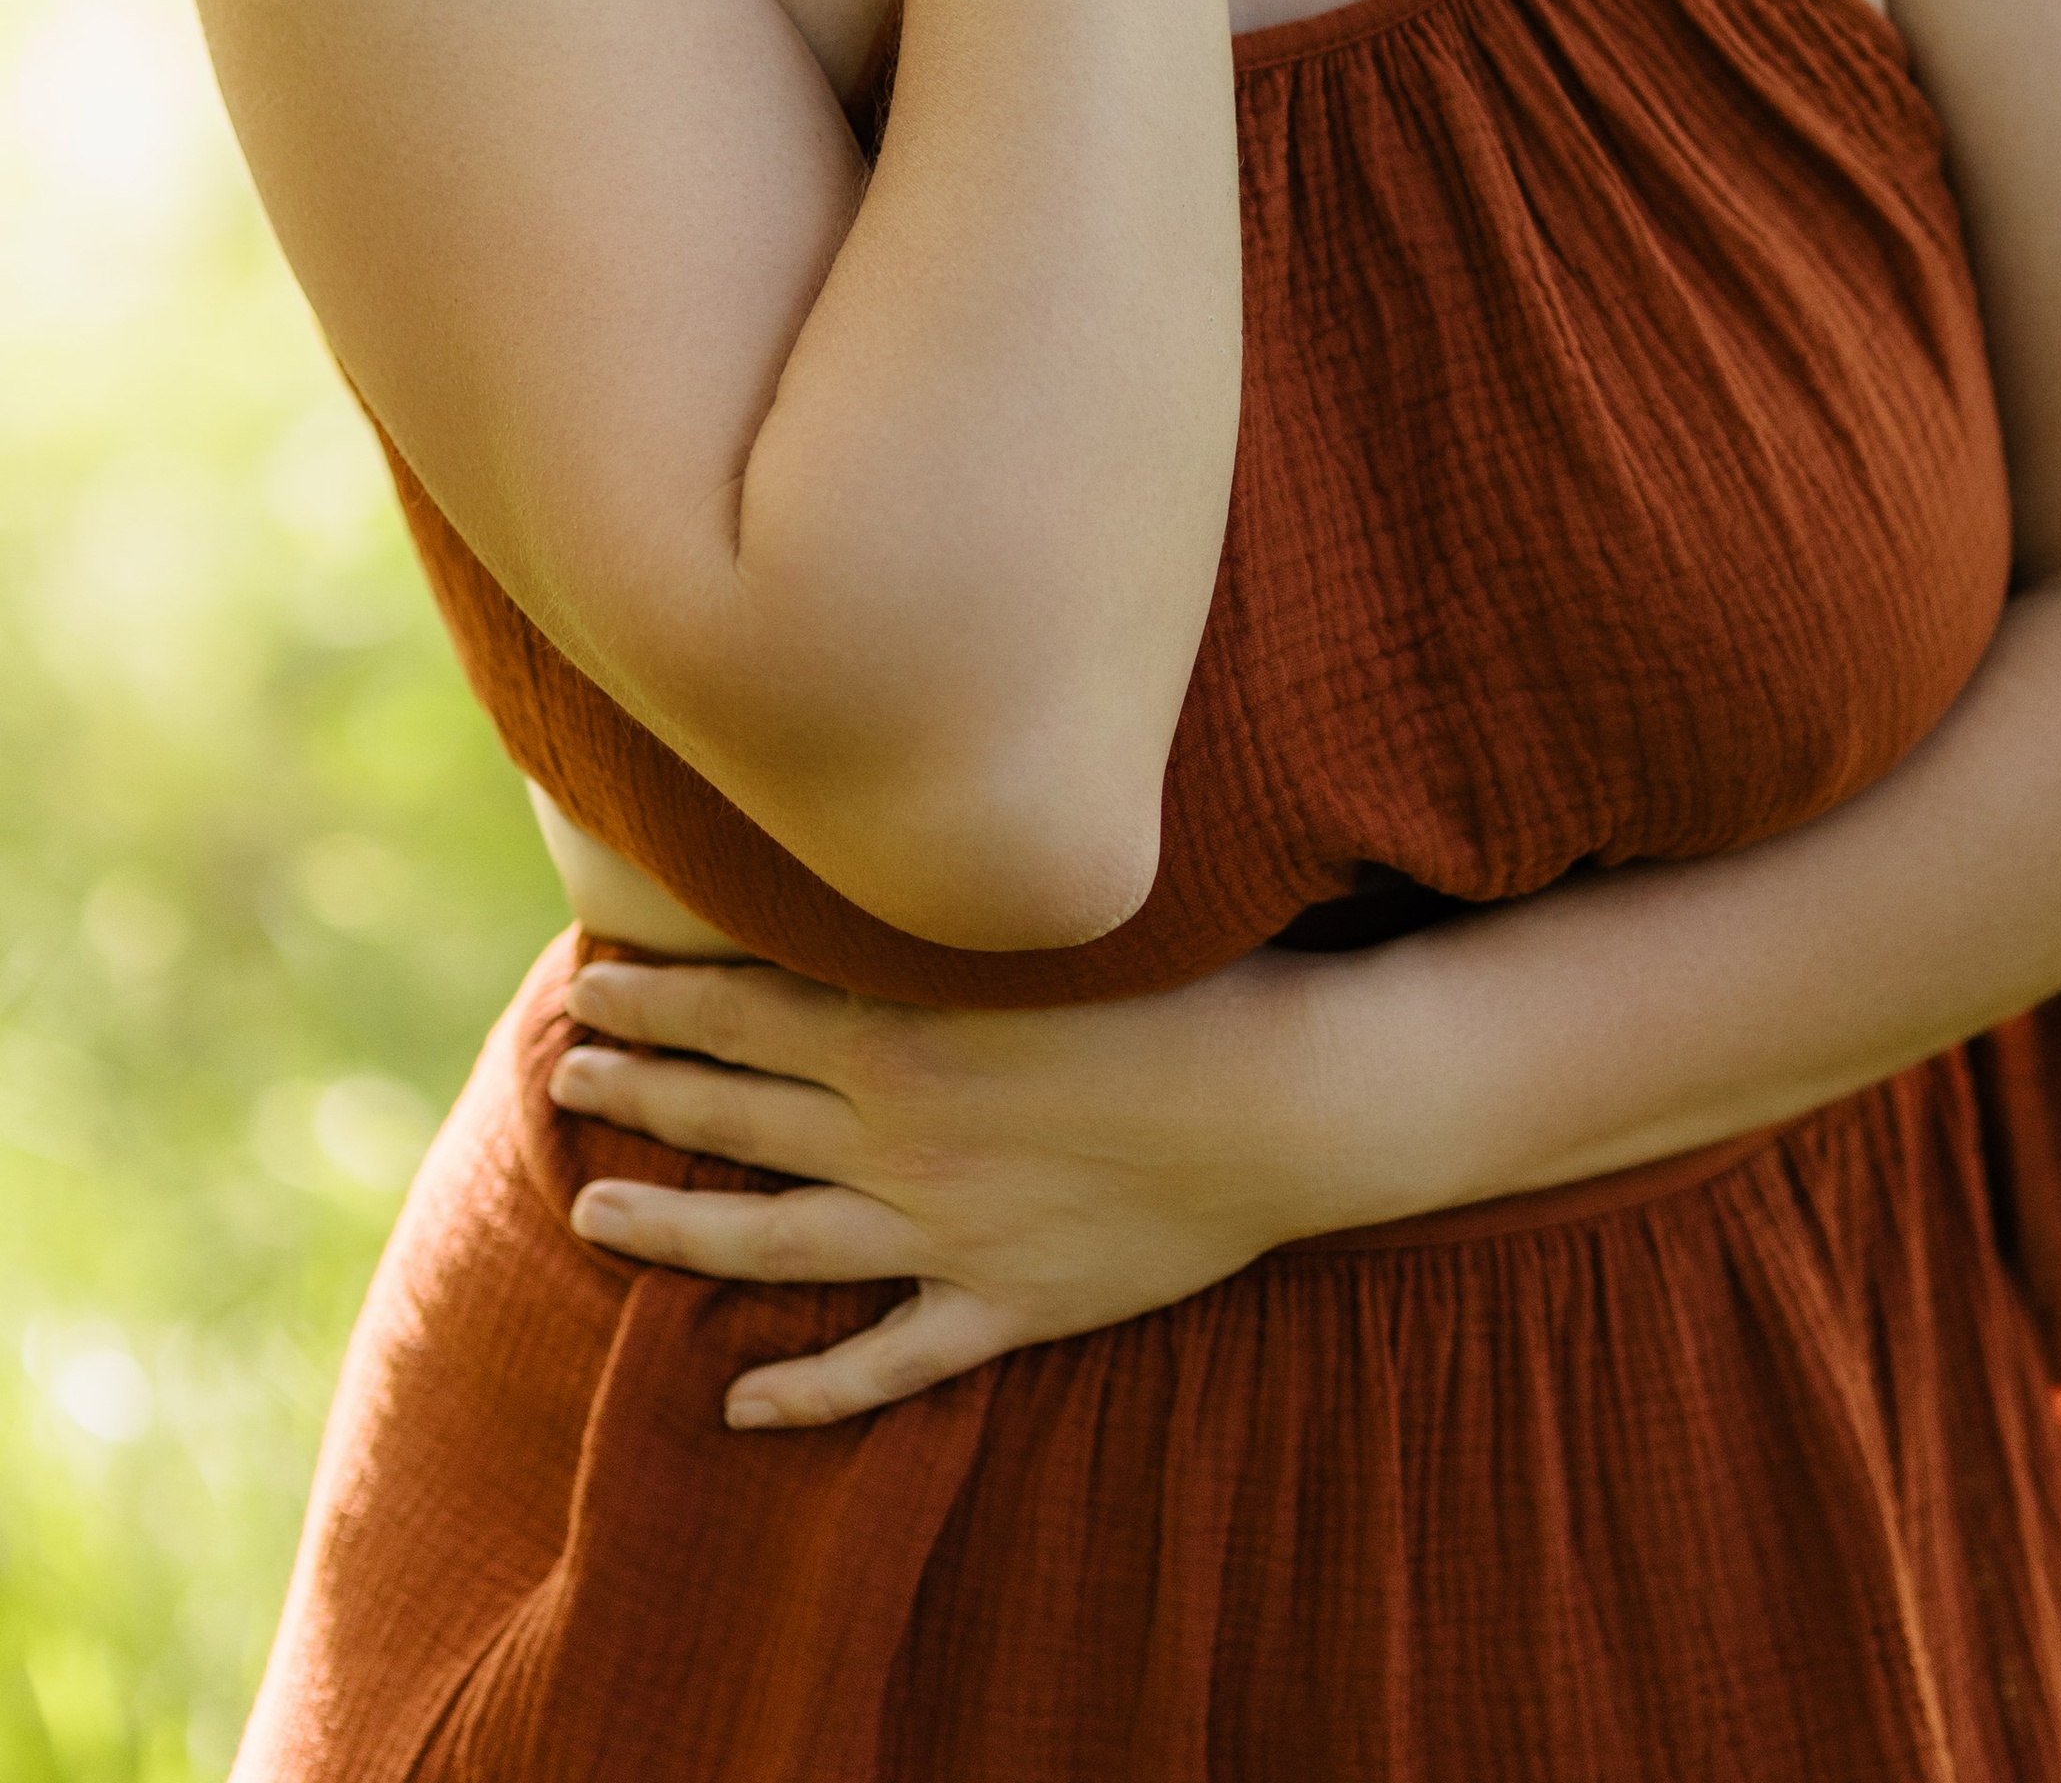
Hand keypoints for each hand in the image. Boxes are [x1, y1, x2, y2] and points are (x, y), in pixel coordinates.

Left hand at [549, 945, 1369, 1431]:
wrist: (1285, 1100)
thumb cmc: (1185, 981)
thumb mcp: (1040, 927)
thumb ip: (941, 916)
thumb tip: (855, 866)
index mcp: (906, 1033)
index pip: (739, 1011)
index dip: (654, 1004)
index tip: (587, 994)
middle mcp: (902, 1135)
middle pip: (735, 1115)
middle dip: (643, 1094)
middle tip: (567, 1080)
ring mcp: (946, 1233)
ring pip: (772, 1240)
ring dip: (674, 1232)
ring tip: (591, 1216)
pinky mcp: (1005, 1305)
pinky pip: (885, 1361)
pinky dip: (807, 1389)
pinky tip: (739, 1402)